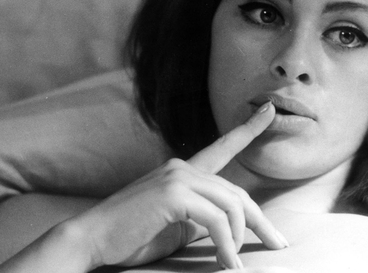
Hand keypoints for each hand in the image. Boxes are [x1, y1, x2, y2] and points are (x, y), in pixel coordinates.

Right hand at [63, 101, 286, 270]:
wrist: (91, 240)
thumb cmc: (131, 237)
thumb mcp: (176, 226)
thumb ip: (201, 218)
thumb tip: (230, 226)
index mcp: (183, 172)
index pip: (222, 147)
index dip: (248, 129)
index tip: (269, 110)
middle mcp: (182, 167)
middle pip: (237, 193)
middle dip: (260, 221)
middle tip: (277, 243)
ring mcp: (177, 178)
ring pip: (231, 206)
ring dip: (240, 238)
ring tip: (236, 263)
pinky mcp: (172, 194)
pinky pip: (215, 219)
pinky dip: (225, 243)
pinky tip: (225, 261)